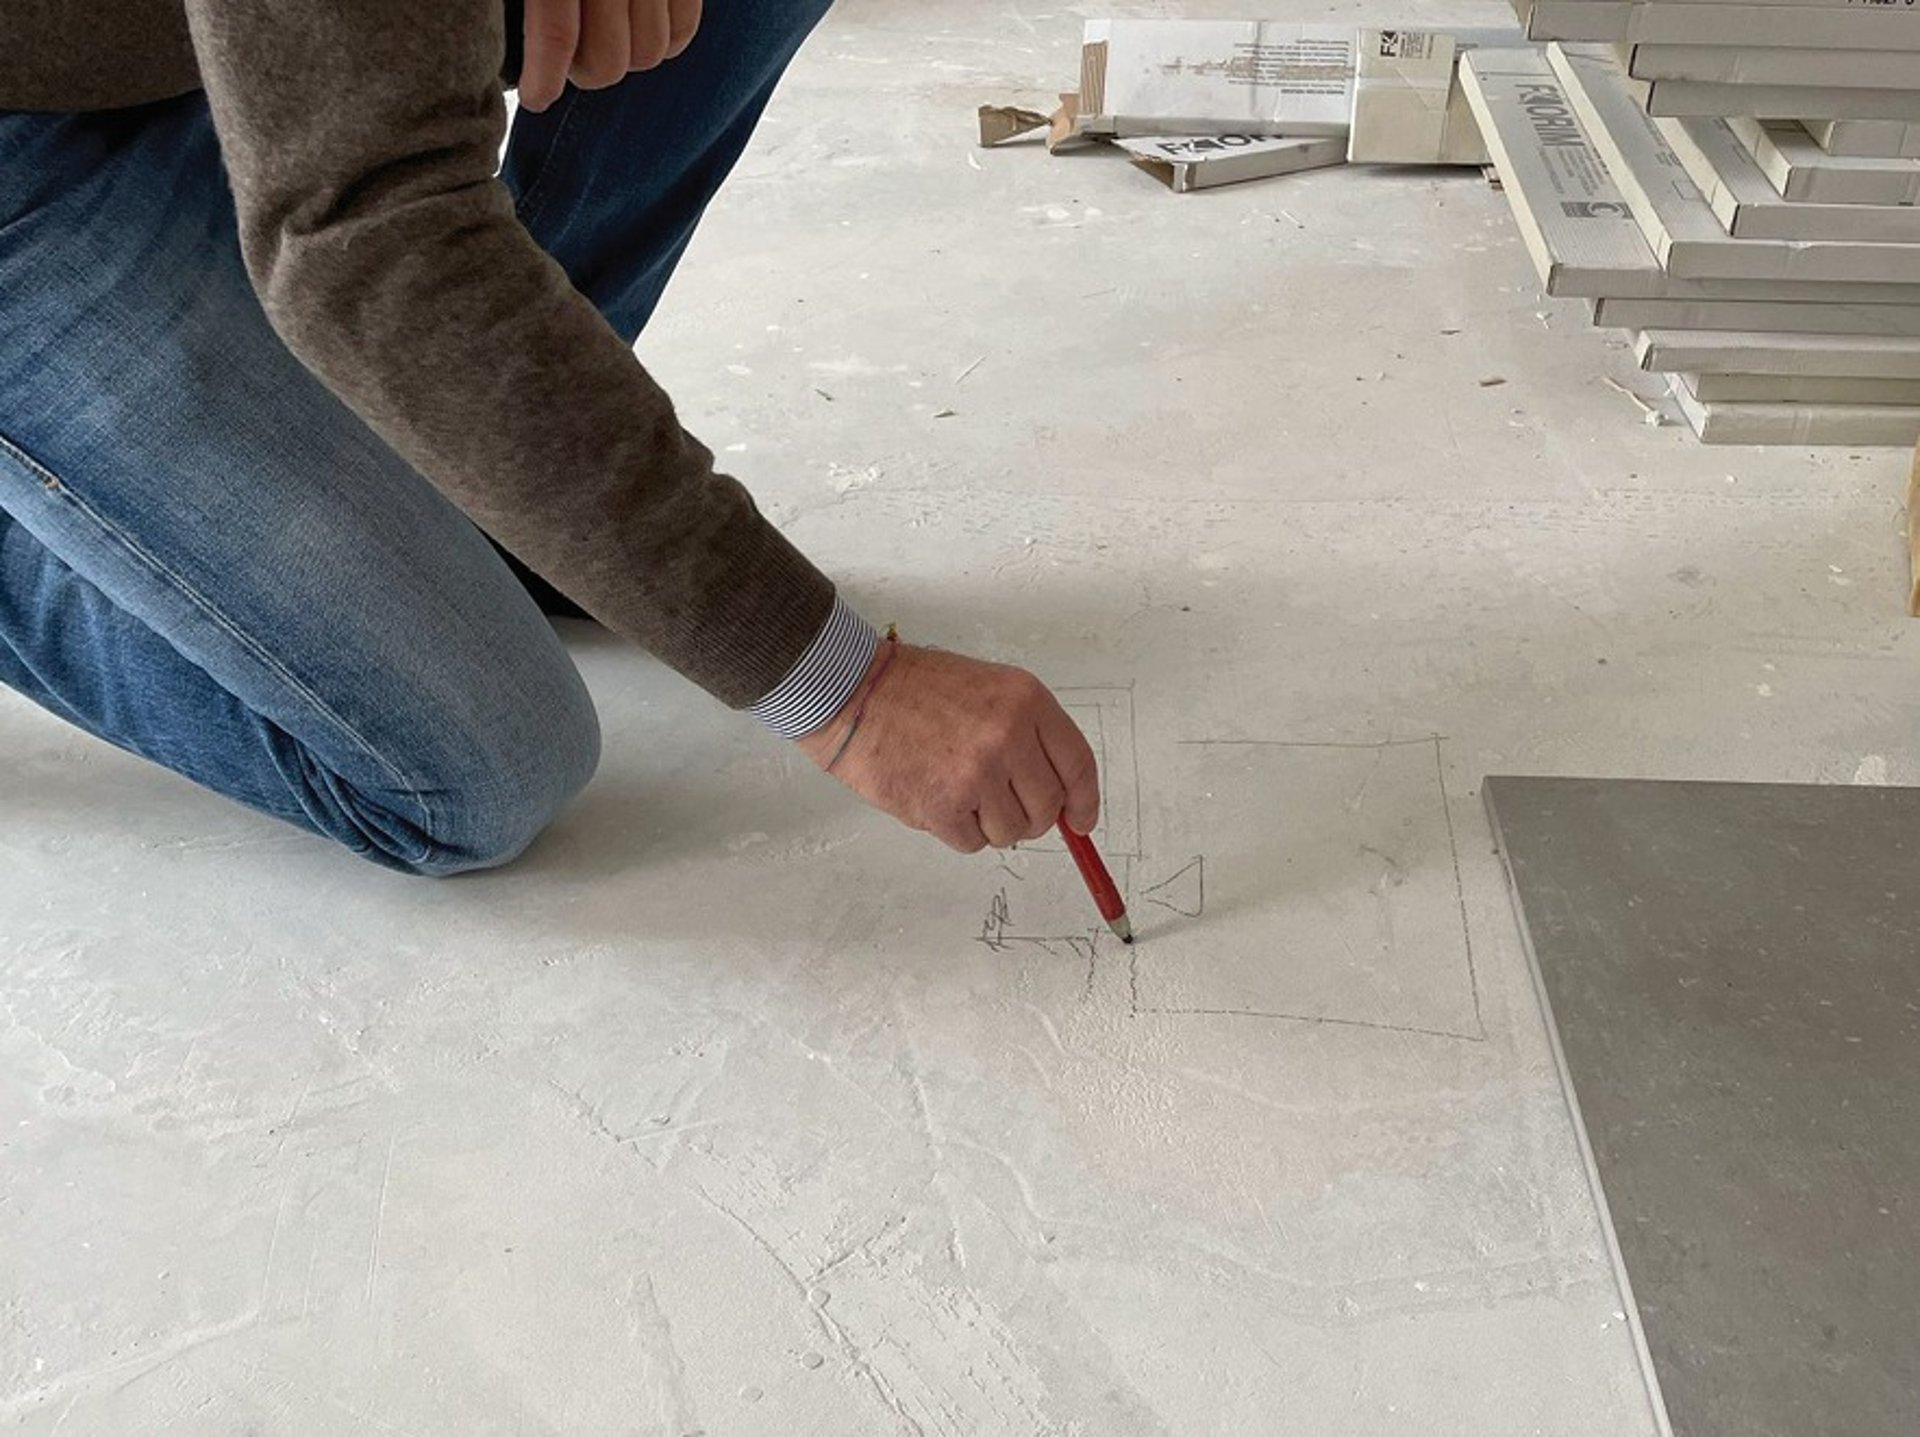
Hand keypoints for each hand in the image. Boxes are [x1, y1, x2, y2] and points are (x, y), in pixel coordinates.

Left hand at [519, 0, 703, 111]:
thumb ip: (537, 7)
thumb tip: (514, 56)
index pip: (556, 34)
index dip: (544, 76)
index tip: (536, 98)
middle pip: (608, 61)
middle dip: (586, 71)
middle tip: (569, 57)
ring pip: (650, 53)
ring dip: (626, 55)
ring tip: (605, 32)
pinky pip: (684, 30)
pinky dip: (666, 39)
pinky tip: (639, 25)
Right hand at [797, 644, 1100, 852]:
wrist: (854, 693)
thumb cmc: (916, 689)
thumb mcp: (990, 690)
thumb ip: (1029, 735)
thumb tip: (1059, 797)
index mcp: (1026, 701)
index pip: (1077, 765)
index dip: (1084, 801)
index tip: (1081, 821)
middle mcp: (1007, 736)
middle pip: (1047, 808)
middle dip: (1031, 816)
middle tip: (1001, 803)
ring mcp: (975, 774)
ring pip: (1011, 832)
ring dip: (989, 823)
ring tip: (958, 789)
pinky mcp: (942, 806)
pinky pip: (971, 843)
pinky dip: (957, 830)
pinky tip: (936, 796)